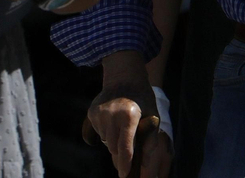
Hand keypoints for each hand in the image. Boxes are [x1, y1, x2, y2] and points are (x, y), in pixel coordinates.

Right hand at [89, 53, 173, 177]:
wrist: (124, 76)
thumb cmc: (143, 98)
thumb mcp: (152, 117)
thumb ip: (149, 141)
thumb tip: (144, 165)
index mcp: (129, 115)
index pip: (125, 146)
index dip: (126, 163)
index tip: (125, 175)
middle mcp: (111, 114)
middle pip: (114, 148)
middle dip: (121, 155)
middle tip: (129, 154)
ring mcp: (99, 114)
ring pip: (105, 142)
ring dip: (114, 142)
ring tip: (123, 128)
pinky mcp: (91, 113)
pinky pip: (98, 133)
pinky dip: (106, 133)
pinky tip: (114, 122)